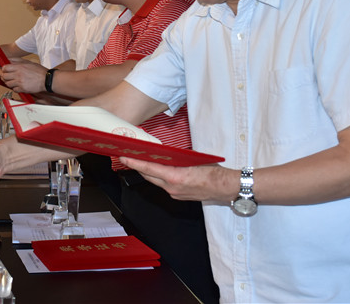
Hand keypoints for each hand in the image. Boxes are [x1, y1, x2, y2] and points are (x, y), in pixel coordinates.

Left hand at [0, 58, 46, 93]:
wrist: (46, 79)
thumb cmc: (38, 70)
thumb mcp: (28, 62)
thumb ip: (17, 60)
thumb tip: (8, 59)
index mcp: (19, 66)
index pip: (4, 67)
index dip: (3, 68)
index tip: (4, 69)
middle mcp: (18, 74)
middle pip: (4, 76)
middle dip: (3, 76)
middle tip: (6, 76)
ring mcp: (20, 82)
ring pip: (7, 83)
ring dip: (9, 82)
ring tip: (13, 81)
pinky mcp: (22, 89)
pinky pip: (14, 89)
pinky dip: (15, 88)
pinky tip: (18, 86)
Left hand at [119, 157, 234, 202]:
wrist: (225, 187)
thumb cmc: (213, 172)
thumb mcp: (193, 159)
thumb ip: (176, 158)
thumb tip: (165, 153)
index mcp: (174, 177)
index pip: (149, 169)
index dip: (134, 163)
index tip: (124, 157)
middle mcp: (171, 187)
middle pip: (148, 176)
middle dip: (137, 166)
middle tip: (129, 156)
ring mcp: (174, 193)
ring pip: (155, 181)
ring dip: (148, 172)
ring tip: (141, 161)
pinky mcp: (178, 196)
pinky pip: (164, 185)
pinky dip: (159, 177)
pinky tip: (159, 170)